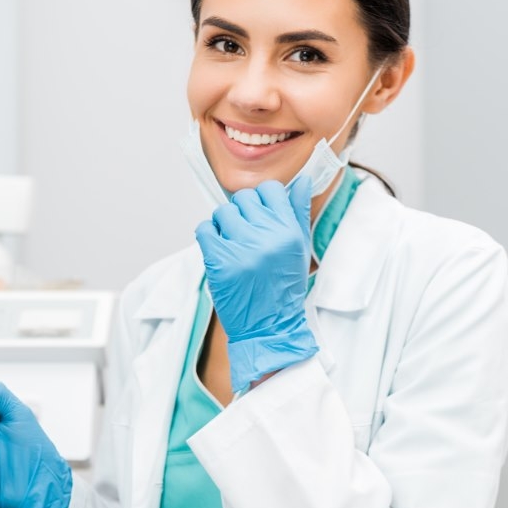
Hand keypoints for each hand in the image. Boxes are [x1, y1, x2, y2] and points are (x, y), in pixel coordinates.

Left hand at [193, 177, 319, 391]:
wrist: (269, 326)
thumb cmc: (283, 287)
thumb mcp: (299, 248)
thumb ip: (297, 212)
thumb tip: (303, 180)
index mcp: (289, 231)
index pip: (270, 189)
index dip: (261, 200)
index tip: (259, 214)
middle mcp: (267, 236)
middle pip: (243, 198)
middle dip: (241, 213)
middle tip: (245, 235)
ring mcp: (241, 248)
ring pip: (222, 212)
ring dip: (223, 225)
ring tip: (233, 244)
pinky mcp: (219, 260)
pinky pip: (204, 229)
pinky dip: (208, 237)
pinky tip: (219, 251)